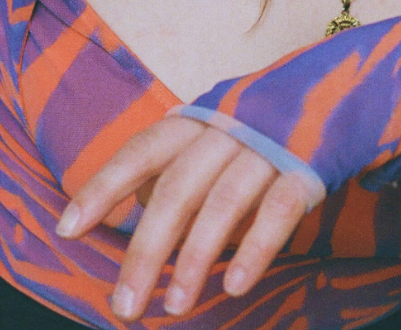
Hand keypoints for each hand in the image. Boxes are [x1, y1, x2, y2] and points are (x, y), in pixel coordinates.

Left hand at [55, 115, 317, 320]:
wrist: (333, 93)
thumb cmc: (252, 127)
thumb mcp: (206, 135)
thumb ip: (170, 167)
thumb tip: (130, 206)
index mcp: (194, 121)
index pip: (140, 152)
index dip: (103, 187)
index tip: (67, 229)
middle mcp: (225, 130)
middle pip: (176, 190)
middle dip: (146, 250)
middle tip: (124, 306)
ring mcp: (266, 147)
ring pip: (222, 204)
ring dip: (194, 259)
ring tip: (174, 306)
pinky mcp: (304, 169)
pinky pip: (277, 212)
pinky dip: (254, 249)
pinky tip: (233, 285)